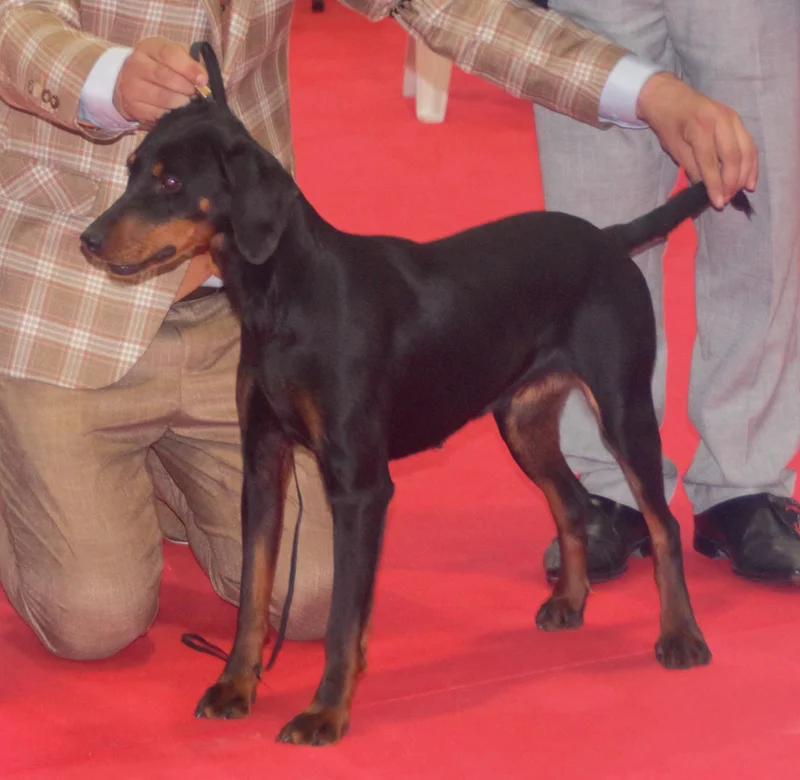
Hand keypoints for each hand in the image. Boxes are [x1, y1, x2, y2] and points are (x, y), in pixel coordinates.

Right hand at [113, 37, 207, 126]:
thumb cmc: (163, 69)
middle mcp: (136, 64)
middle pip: (164, 76)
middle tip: (197, 94)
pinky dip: (171, 115)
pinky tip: (176, 112)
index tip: (203, 80)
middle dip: (186, 87)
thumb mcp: (176, 58)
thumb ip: (191, 63)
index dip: (188, 68)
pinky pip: (158, 113)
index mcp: (149, 47)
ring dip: (181, 102)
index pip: (168, 54)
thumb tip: (205, 79)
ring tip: (188, 103)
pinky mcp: (133, 106)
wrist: (134, 86)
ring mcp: (132, 86)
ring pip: (162, 97)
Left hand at [636, 72, 756, 207]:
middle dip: (732, 181)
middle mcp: (721, 120)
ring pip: (746, 149)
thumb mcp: (674, 148)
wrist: (670, 97)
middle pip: (733, 155)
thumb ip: (691, 167)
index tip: (718, 203)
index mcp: (700, 127)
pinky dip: (751, 162)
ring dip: (746, 173)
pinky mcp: (737, 119)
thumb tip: (706, 189)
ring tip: (741, 191)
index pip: (710, 161)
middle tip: (728, 199)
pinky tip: (749, 178)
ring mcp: (732, 117)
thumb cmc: (668, 124)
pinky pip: (749, 143)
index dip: (715, 184)